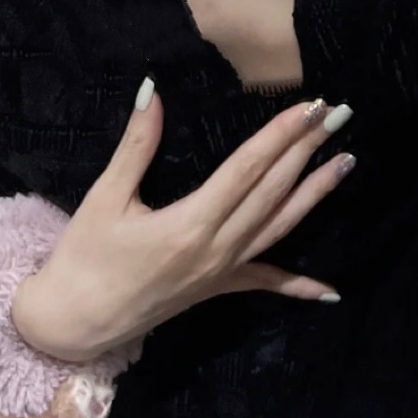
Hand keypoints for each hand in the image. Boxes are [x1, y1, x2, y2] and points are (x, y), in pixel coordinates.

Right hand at [13, 80, 353, 362]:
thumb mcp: (105, 198)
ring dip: (316, 194)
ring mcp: (222, 271)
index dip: (282, 134)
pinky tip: (330, 290)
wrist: (71, 325)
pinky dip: (299, 285)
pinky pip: (265, 283)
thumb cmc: (83, 259)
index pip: (248, 168)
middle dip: (308, 149)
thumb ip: (136, 146)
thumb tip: (153, 92)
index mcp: (191, 222)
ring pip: (280, 227)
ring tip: (347, 162)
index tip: (312, 106)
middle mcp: (217, 248)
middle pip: (273, 190)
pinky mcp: (218, 289)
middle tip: (340, 114)